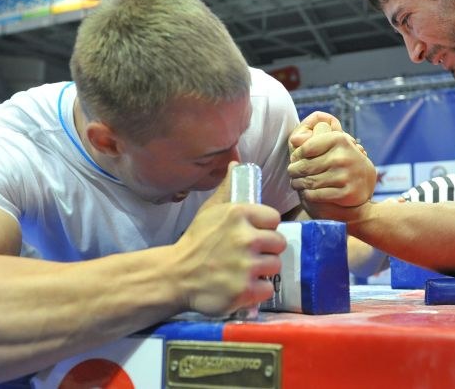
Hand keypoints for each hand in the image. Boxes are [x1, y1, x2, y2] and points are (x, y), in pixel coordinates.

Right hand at [172, 162, 285, 315]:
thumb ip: (227, 189)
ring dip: (263, 270)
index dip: (265, 227)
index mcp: (240, 214)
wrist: (175, 275)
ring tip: (246, 270)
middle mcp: (246, 238)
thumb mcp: (210, 210)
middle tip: (250, 254)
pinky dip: (258, 291)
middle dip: (267, 249)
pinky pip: (268, 289)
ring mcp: (247, 266)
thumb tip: (237, 164)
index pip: (274, 218)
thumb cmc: (196, 241)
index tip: (254, 233)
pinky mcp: (245, 291)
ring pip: (275, 265)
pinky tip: (243, 286)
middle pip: (279, 243)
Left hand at [287, 115, 376, 216]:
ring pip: (309, 181)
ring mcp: (345, 175)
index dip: (297, 155)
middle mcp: (342, 156)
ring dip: (298, 184)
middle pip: (305, 166)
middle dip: (294, 171)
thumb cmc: (343, 160)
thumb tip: (293, 139)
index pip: (306, 148)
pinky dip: (308, 195)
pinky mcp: (346, 193)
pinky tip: (306, 193)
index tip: (294, 159)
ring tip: (295, 183)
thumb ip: (315, 138)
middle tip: (292, 173)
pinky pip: (316, 195)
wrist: (366, 182)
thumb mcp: (334, 144)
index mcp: (339, 139)